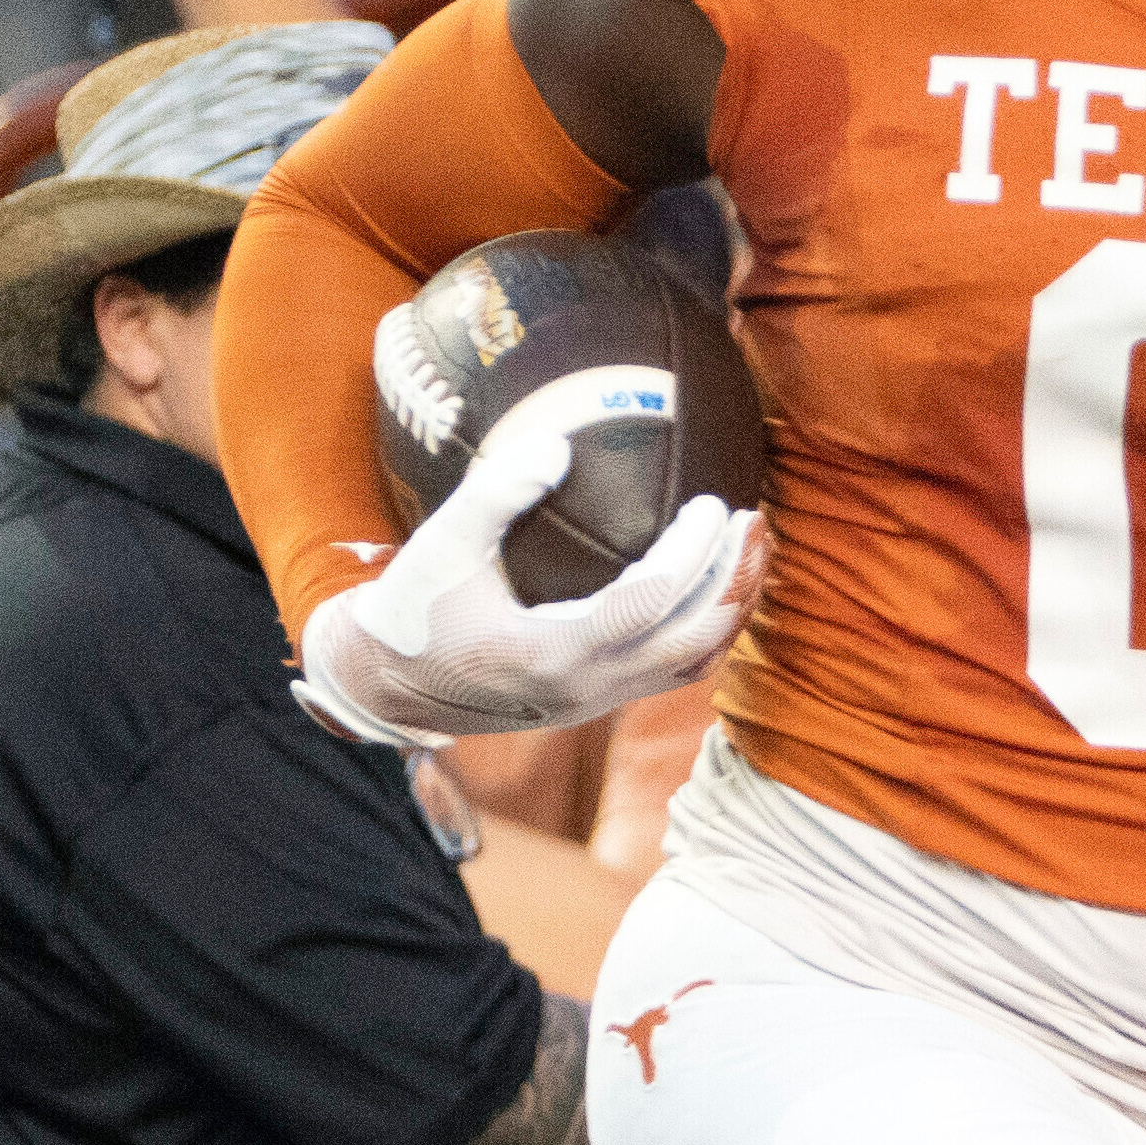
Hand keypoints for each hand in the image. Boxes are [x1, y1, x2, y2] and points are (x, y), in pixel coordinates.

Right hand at [296, 426, 770, 746]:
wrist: (390, 687)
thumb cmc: (416, 609)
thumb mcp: (441, 545)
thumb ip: (496, 493)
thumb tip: (558, 441)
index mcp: (551, 652)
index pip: (649, 604)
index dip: (692, 555)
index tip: (712, 504)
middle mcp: (586, 687)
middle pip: (693, 640)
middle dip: (735, 580)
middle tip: (755, 520)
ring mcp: (597, 703)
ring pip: (694, 663)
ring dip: (730, 607)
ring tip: (751, 548)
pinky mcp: (598, 703)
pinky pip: (674, 671)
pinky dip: (707, 627)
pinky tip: (715, 583)